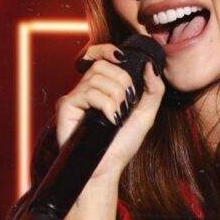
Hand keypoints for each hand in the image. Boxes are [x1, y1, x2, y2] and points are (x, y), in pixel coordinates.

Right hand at [54, 43, 164, 184]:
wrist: (107, 168)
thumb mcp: (146, 115)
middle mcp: (85, 89)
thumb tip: (150, 65)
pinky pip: (88, 93)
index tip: (122, 57)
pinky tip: (110, 120)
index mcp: (101, 87)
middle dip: (122, 82)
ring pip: (96, 78)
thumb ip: (153, 90)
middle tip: (126, 104)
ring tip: (117, 116)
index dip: (107, 50)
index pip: (98, 56)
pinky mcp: (66, 107)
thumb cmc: (122, 144)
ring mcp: (74, 98)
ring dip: (116, 96)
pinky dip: (105, 105)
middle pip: (102, 65)